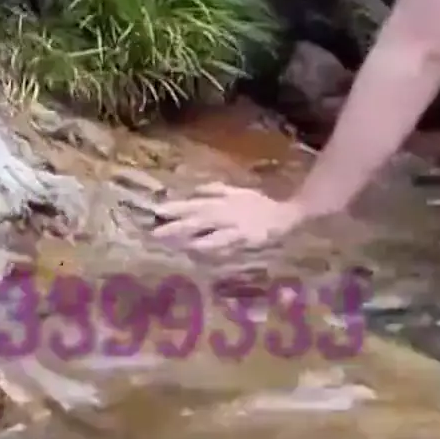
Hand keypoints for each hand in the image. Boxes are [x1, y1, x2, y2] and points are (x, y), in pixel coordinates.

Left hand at [150, 183, 327, 252]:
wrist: (286, 213)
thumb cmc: (261, 204)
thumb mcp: (238, 192)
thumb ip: (217, 190)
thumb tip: (196, 190)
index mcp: (222, 200)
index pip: (194, 203)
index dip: (176, 208)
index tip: (156, 212)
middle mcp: (224, 210)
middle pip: (195, 216)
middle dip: (174, 224)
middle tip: (153, 232)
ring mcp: (233, 223)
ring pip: (206, 227)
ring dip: (186, 233)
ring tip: (168, 240)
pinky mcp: (243, 236)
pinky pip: (223, 241)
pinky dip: (210, 244)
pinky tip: (196, 249)